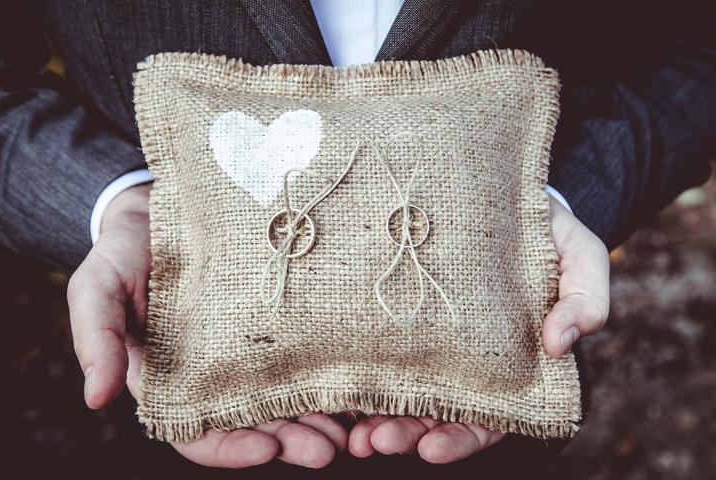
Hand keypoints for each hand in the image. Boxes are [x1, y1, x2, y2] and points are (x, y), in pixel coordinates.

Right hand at [67, 183, 345, 468]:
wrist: (161, 204)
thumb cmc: (123, 250)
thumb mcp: (97, 287)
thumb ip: (96, 338)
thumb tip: (96, 399)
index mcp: (170, 381)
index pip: (199, 433)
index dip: (231, 449)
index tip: (267, 448)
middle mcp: (215, 374)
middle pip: (256, 423)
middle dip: (292, 440)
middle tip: (327, 449)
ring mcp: (250, 348)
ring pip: (289, 395)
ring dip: (320, 417)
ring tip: (352, 427)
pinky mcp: (278, 320)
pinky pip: (306, 353)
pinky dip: (330, 374)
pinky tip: (357, 380)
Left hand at [347, 194, 610, 462]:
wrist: (508, 192)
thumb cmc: (550, 230)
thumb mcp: (582, 258)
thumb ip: (586, 300)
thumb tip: (559, 344)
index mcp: (514, 360)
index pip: (490, 416)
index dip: (462, 438)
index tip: (430, 449)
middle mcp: (469, 357)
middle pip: (436, 411)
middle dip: (406, 433)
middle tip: (374, 440)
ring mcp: (434, 334)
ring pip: (403, 387)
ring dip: (377, 413)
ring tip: (351, 428)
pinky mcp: (405, 308)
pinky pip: (381, 345)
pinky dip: (361, 369)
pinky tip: (336, 382)